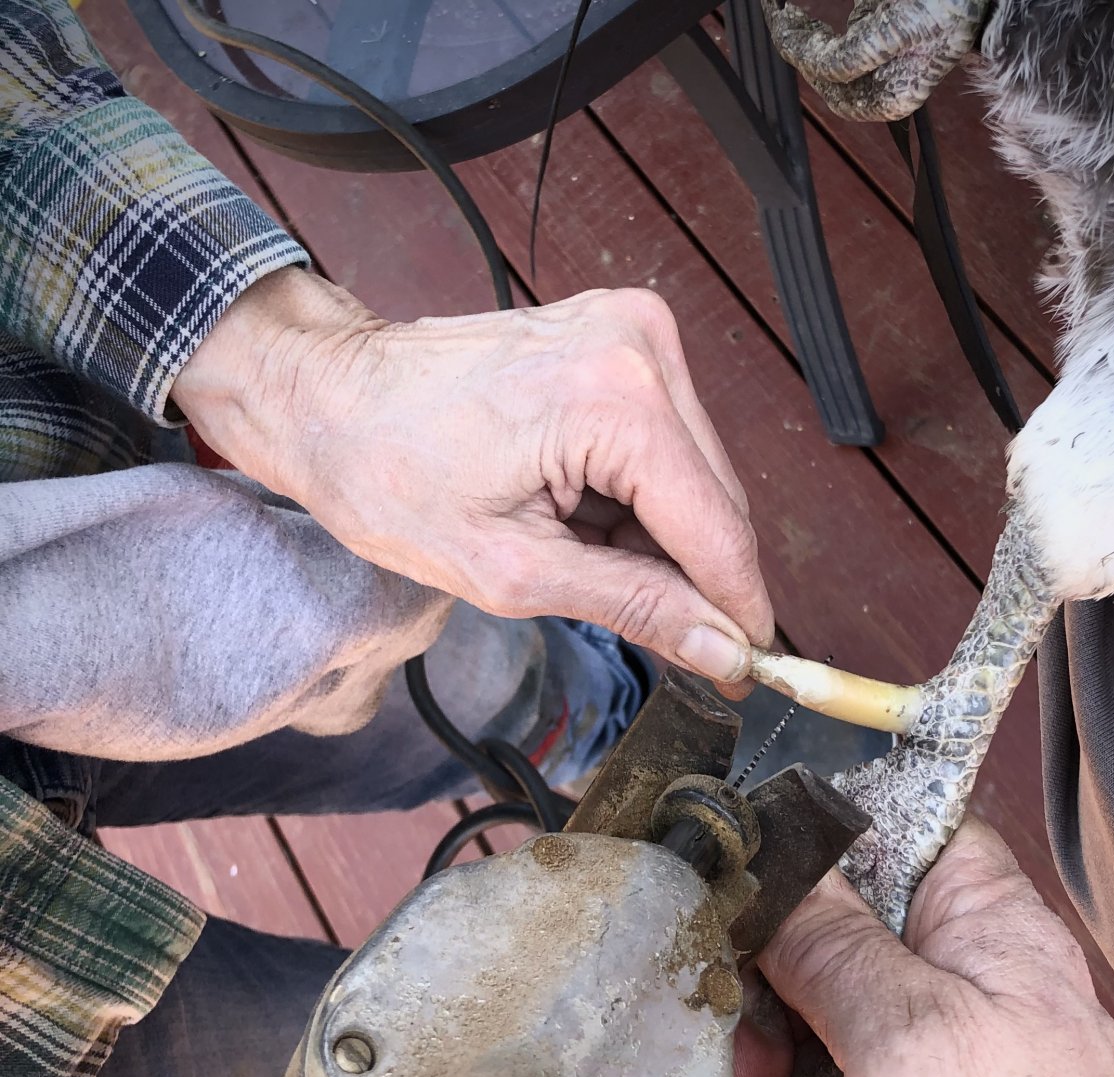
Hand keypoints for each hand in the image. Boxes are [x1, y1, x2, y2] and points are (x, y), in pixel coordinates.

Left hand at [172, 269, 774, 684]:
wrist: (329, 397)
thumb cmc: (389, 475)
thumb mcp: (514, 571)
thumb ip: (635, 607)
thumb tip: (724, 649)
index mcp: (615, 399)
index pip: (716, 530)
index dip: (739, 611)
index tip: (749, 671)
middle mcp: (639, 347)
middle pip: (716, 500)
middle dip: (697, 577)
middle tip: (666, 642)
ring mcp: (632, 332)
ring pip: (695, 476)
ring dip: (662, 536)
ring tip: (579, 558)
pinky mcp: (619, 337)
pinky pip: (665, 443)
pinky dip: (639, 497)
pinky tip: (582, 518)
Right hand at [723, 819, 1113, 1076]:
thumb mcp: (906, 1044)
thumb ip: (834, 942)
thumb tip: (781, 860)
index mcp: (990, 936)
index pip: (899, 831)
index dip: (818, 850)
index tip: (746, 893)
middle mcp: (963, 994)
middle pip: (821, 952)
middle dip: (769, 1030)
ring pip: (802, 1048)